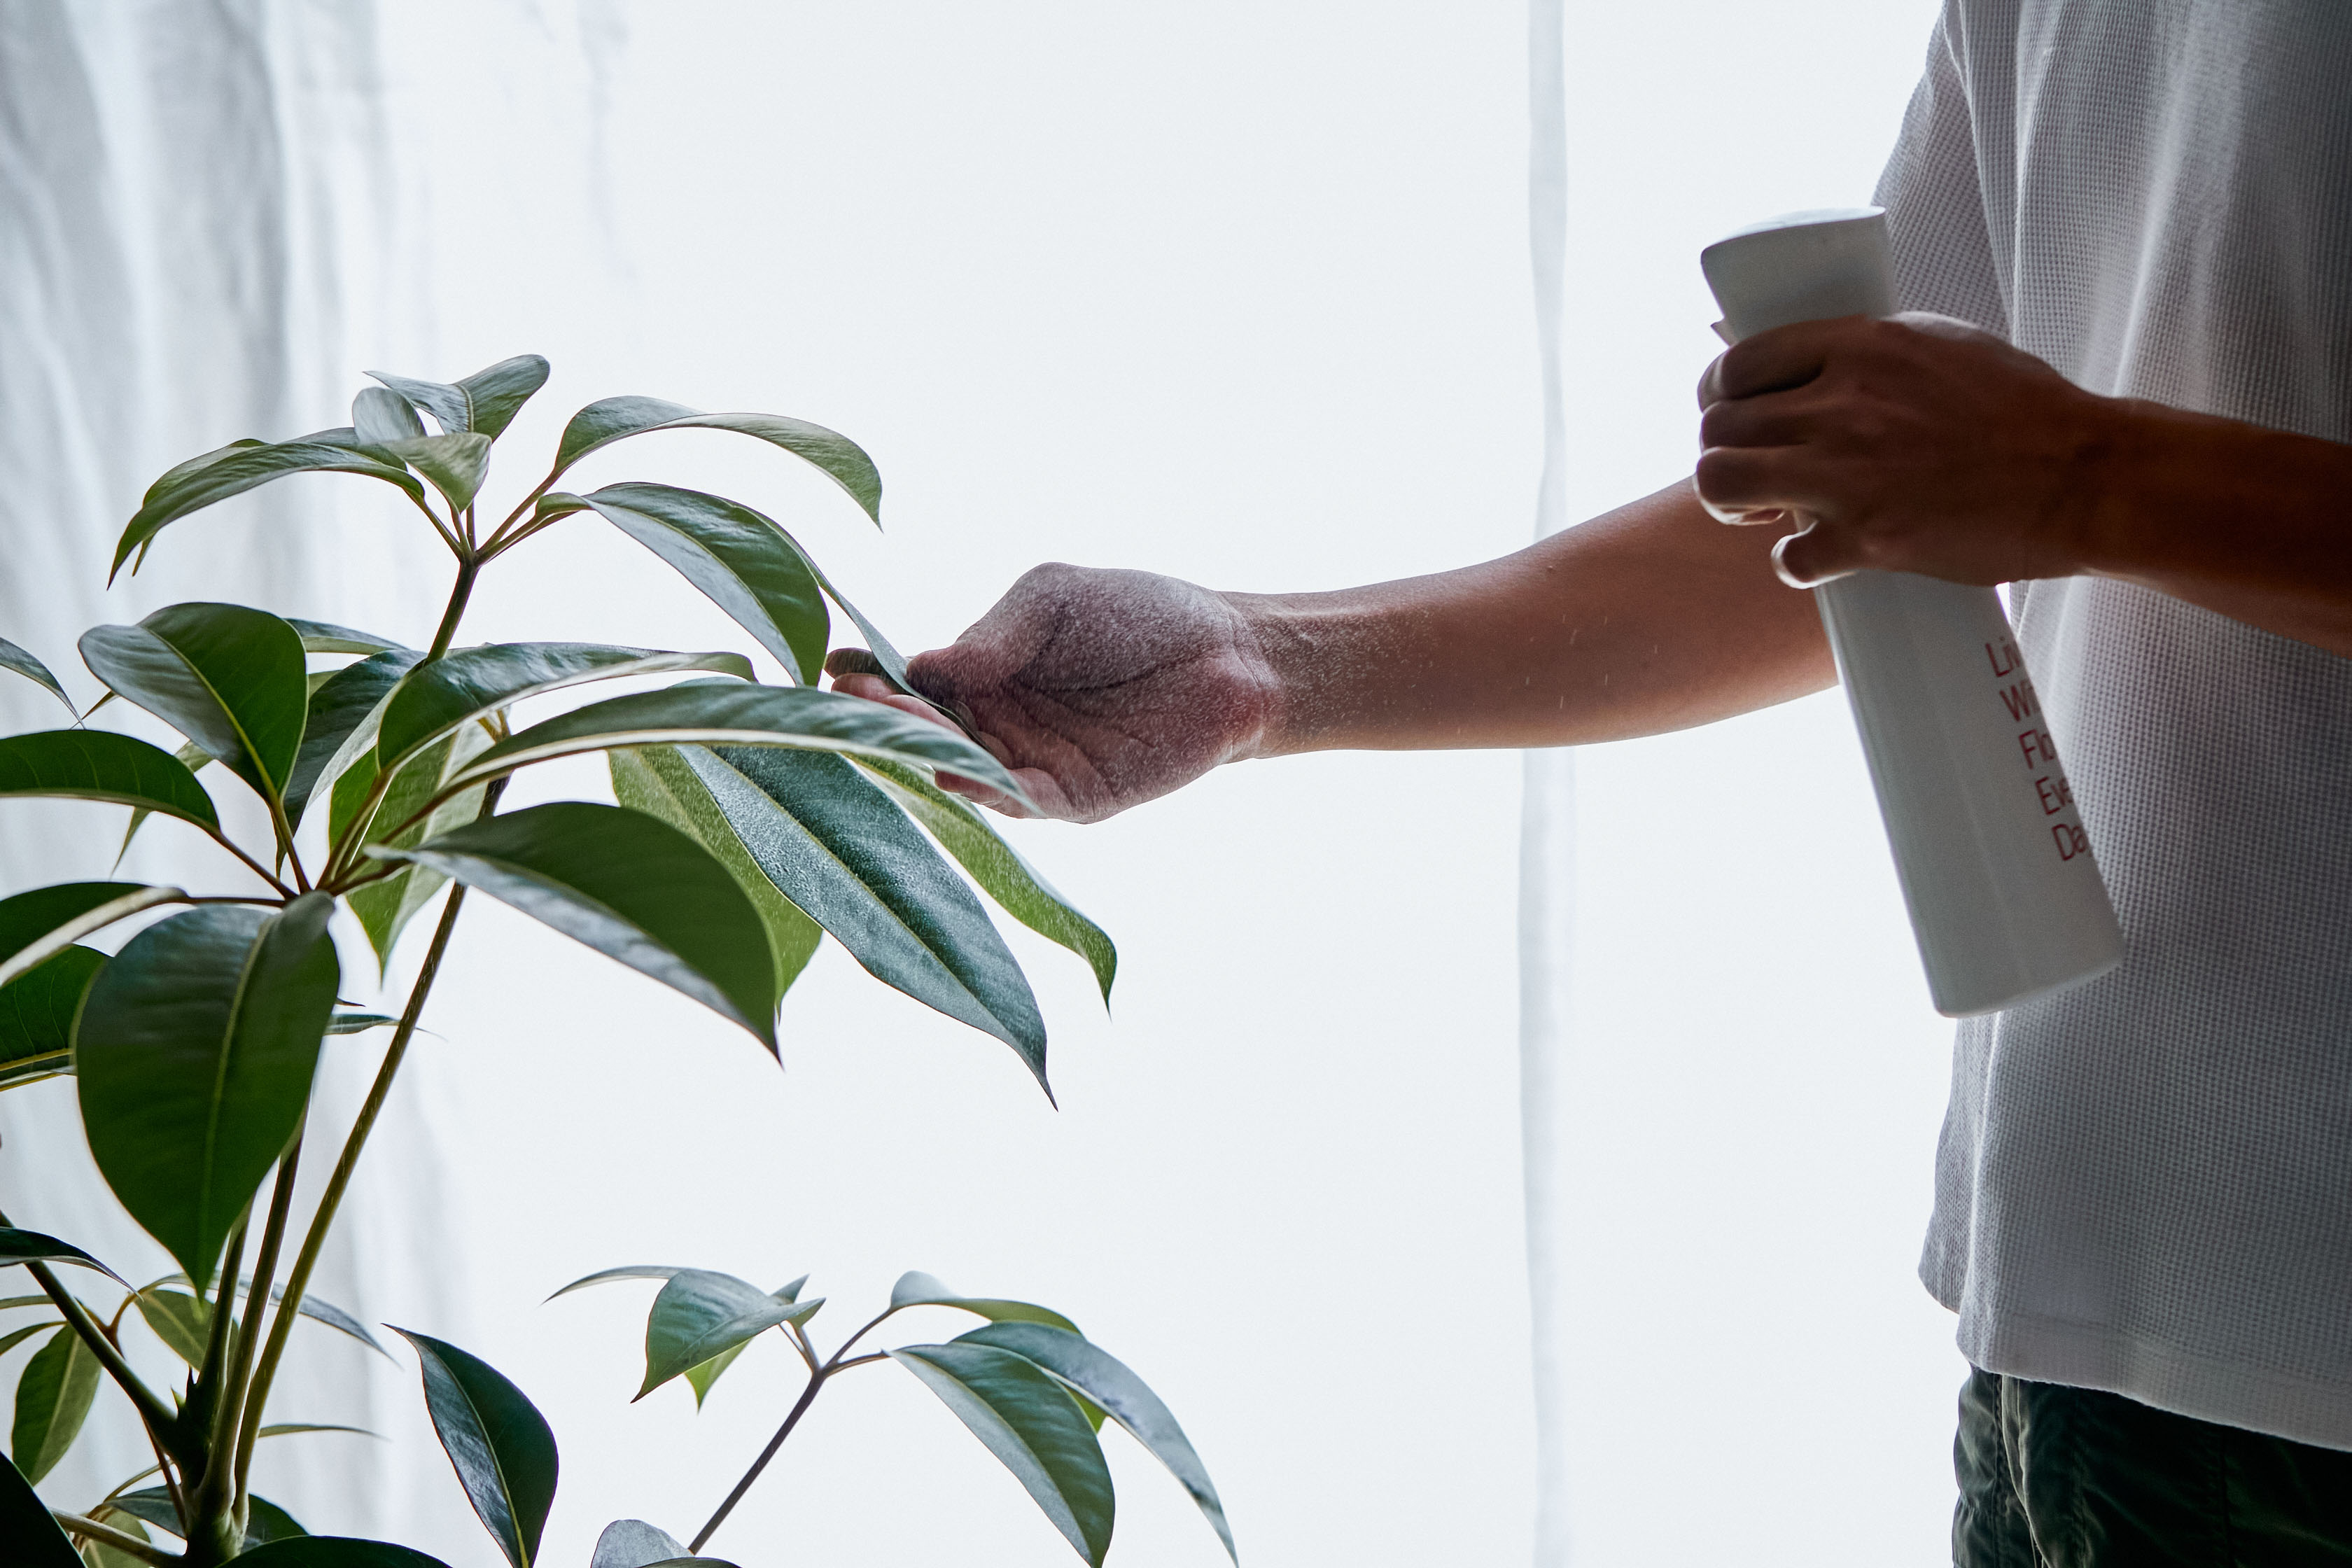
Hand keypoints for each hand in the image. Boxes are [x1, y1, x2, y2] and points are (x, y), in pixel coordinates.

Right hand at [825, 563, 1278, 821]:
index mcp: (981, 677)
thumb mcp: (1052, 599)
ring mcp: (1031, 767)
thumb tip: (922, 666)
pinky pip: (1020, 802)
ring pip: (963, 769)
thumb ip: (993, 634)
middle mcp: (996, 728)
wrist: (1231, 652)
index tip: (828, 664)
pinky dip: (986, 790)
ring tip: (888, 726)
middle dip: (883, 717)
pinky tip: (957, 769)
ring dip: (924, 751)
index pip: (909, 684)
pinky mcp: (1075, 800)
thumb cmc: (1140, 613)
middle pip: (924, 732)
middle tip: (848, 699)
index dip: (867, 678)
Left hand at [1694, 312, 2120, 587]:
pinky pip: (1786, 556)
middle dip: (1722, 450)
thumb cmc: (2021, 410)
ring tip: (1765, 510)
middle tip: (1750, 469)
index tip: (1729, 410)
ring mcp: (1850, 473)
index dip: (1720, 392)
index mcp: (1861, 346)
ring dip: (1732, 502)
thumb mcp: (1939, 345)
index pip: (1740, 362)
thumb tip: (1804, 360)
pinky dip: (1796, 562)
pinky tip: (1822, 554)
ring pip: (1721, 482)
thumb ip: (1865, 351)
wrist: (2083, 477)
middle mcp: (1843, 405)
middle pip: (1717, 427)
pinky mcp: (1868, 539)